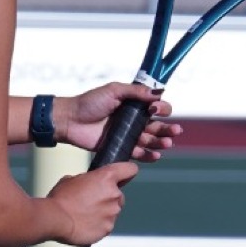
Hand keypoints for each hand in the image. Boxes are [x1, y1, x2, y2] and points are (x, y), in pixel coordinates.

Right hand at [47, 161, 137, 246]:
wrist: (55, 220)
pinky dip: (98, 226)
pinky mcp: (108, 229)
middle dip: (107, 198)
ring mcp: (112, 213)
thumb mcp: (71, 179)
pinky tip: (84, 224)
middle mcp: (114, 195)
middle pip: (118, 194)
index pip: (130, 169)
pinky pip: (106, 226)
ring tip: (83, 215)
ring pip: (112, 211)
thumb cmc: (60, 198)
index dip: (126, 171)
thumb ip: (87, 180)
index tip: (123, 176)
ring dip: (102, 212)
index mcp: (106, 177)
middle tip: (90, 201)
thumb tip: (90, 185)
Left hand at [62, 82, 181, 161]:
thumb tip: (158, 92)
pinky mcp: (120, 147)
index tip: (155, 109)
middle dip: (168, 129)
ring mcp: (127, 135)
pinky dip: (148, 155)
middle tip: (175, 132)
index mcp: (133, 105)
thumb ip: (135, 92)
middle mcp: (133, 120)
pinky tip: (155, 155)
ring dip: (161, 142)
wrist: (70, 120)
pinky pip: (138, 153)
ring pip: (150, 140)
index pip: (155, 106)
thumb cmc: (89, 102)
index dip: (161, 108)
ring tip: (166, 144)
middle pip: (157, 125)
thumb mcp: (113, 91)